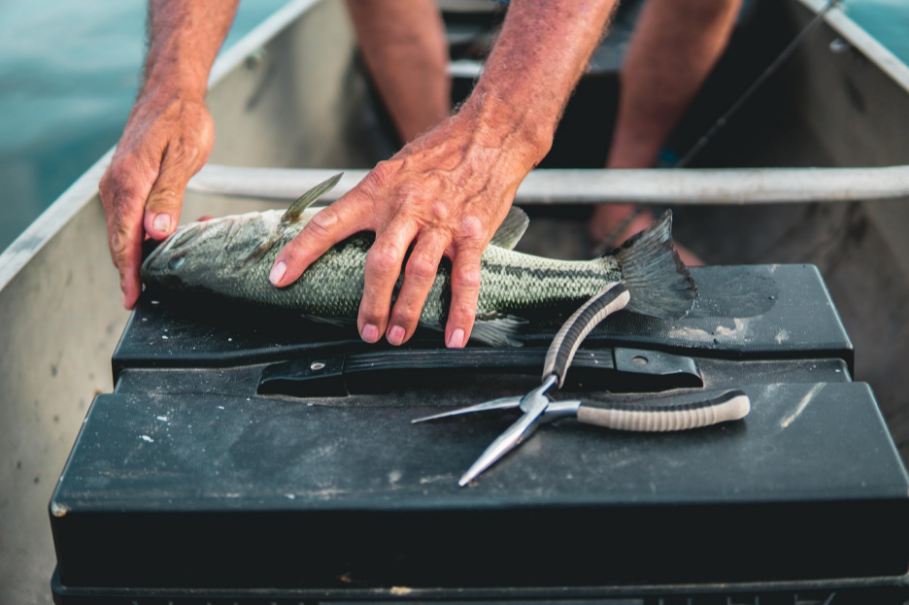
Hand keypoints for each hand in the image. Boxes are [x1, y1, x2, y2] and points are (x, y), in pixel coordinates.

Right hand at [98, 93, 213, 307]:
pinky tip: (163, 243)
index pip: (124, 239)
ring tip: (162, 273)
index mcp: (129, 183)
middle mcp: (116, 187)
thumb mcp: (182, 158)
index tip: (133, 297)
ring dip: (143, 253)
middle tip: (148, 296)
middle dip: (134, 270)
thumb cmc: (181, 120)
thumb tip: (156, 232)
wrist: (171, 93)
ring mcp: (119, 186)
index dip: (129, 272)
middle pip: (121, 241)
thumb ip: (168, 196)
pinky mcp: (127, 184)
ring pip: (126, 232)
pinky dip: (145, 236)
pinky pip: (131, 219)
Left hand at [269, 110, 541, 347]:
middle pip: (381, 262)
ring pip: (419, 273)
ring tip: (397, 336)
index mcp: (378, 191)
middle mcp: (406, 207)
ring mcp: (441, 222)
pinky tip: (454, 336)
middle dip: (371, 302)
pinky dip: (460, 312)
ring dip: (406, 310)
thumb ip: (372, 201)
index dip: (300, 252)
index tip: (279, 277)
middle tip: (365, 331)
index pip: (329, 223)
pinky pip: (466, 279)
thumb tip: (344, 230)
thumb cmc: (440, 152)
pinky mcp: (472, 234)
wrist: (490, 134)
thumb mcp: (394, 169)